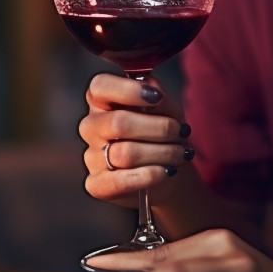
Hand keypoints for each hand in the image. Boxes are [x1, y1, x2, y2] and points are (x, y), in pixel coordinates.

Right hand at [80, 73, 196, 206]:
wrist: (166, 171)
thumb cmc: (162, 134)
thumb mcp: (167, 109)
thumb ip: (157, 94)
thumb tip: (150, 87)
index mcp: (101, 100)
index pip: (100, 86)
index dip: (129, 90)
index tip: (156, 98)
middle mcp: (91, 126)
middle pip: (118, 123)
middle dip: (158, 127)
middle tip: (181, 132)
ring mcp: (91, 156)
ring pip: (125, 153)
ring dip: (162, 153)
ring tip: (181, 154)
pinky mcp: (96, 184)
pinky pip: (120, 181)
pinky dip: (150, 175)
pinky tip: (166, 171)